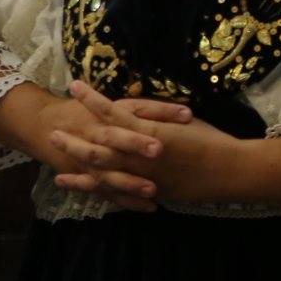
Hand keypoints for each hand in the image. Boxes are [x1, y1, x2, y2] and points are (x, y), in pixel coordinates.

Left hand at [50, 79, 212, 209]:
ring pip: (101, 175)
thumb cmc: (210, 139)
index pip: (112, 112)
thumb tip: (136, 110)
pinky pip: (117, 194)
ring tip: (56, 170)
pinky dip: (99, 193)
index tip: (74, 87)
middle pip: (98, 147)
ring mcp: (141, 177)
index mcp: (147, 131)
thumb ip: (157, 115)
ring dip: (78, 171)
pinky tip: (85, 193)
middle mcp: (138, 155)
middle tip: (52, 134)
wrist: (228, 171)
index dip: (91, 100)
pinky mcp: (147, 193)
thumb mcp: (183, 120)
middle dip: (74, 141)